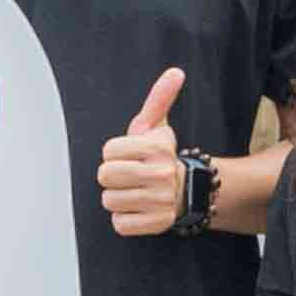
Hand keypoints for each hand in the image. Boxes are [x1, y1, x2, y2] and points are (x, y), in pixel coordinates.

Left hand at [96, 68, 189, 236]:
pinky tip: (139, 209)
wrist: (190, 190)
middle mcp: (161, 173)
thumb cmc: (162, 157)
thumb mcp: (159, 128)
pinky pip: (120, 224)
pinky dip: (126, 219)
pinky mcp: (158, 223)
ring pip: (110, 201)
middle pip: (105, 176)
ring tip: (136, 192)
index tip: (130, 156)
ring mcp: (160, 200)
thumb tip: (175, 72)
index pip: (108, 151)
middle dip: (113, 177)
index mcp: (157, 148)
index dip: (115, 154)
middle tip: (129, 176)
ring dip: (119, 198)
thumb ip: (159, 99)